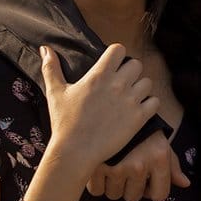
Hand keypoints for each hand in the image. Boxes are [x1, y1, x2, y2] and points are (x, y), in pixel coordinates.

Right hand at [40, 44, 157, 174]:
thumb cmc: (64, 122)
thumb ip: (51, 68)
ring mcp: (130, 100)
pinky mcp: (139, 117)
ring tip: (129, 98)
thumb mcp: (55, 92)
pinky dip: (149, 105)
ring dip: (140, 88)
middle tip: (121, 84)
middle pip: (137, 64)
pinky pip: (155, 102)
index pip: (119, 49)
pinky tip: (138, 110)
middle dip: (130, 72)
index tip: (112, 65)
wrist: (75, 151)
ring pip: (147, 82)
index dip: (117, 55)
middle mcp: (118, 84)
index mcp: (99, 75)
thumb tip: (45, 48)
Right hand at [86, 129, 189, 200]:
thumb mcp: (161, 143)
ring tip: (114, 166)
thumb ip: (173, 165)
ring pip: (114, 195)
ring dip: (114, 185)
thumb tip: (185, 184)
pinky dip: (97, 183)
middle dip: (130, 187)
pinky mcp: (96, 166)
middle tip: (127, 170)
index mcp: (159, 159)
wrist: (114, 108)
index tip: (146, 182)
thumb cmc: (142, 129)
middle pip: (133, 197)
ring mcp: (117, 166)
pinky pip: (96, 190)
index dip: (152, 191)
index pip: (159, 195)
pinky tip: (101, 168)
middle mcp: (139, 165)